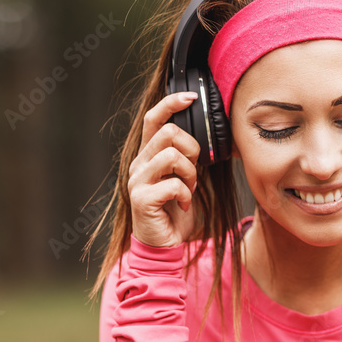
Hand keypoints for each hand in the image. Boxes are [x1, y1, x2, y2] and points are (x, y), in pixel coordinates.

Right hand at [128, 92, 201, 247]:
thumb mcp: (185, 178)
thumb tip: (204, 135)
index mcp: (148, 155)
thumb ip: (187, 157)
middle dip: (191, 150)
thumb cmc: (175, 211)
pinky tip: (182, 205)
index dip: (171, 103)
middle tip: (193, 172)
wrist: (165, 244)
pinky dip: (185, 195)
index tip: (191, 97)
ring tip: (188, 190)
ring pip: (171, 156)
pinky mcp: (141, 199)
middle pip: (168, 133)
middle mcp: (138, 164)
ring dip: (190, 174)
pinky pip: (173, 184)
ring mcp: (137, 181)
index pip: (154, 118)